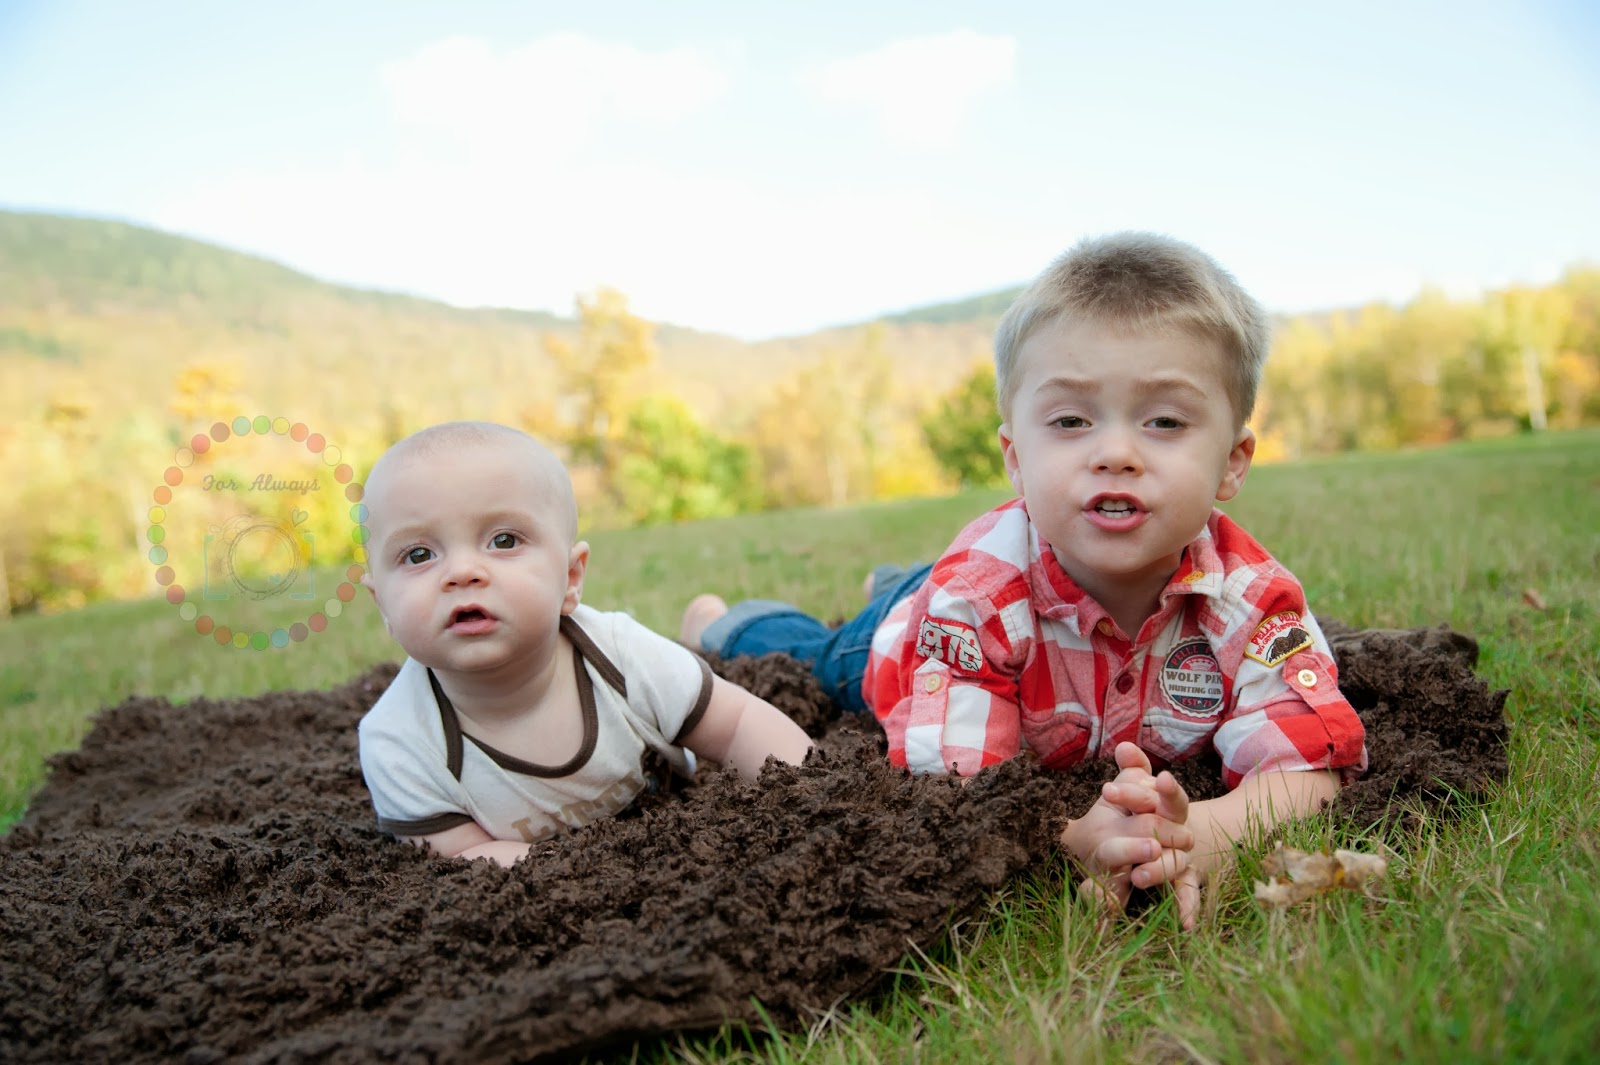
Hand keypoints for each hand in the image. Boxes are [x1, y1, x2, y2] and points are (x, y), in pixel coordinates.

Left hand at [1101, 744, 1201, 928]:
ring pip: (1175, 862)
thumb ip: (1136, 768)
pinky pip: (1189, 894)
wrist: (1196, 837)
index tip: (1108, 788)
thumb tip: (1123, 746)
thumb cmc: (1160, 811)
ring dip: (1158, 869)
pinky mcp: (1186, 879)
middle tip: (1126, 833)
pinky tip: (1186, 924)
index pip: (1155, 794)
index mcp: (1168, 805)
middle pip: (1166, 826)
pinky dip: (1188, 908)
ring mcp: (1185, 855)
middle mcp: (1180, 829)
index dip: (1134, 790)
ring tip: (1138, 877)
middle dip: (1146, 828)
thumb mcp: (1146, 788)